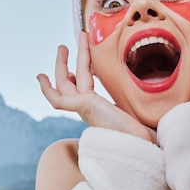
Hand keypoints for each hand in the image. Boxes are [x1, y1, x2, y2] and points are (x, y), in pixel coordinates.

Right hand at [37, 32, 156, 142]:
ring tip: (62, 45)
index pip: (83, 88)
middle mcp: (88, 109)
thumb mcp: (134, 110)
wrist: (141, 143)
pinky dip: (47, 90)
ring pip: (64, 85)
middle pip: (70, 83)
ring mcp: (85, 109)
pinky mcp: (84, 106)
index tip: (73, 68)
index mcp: (98, 110)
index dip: (77, 75)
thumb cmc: (141, 132)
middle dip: (65, 64)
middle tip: (63, 46)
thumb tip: (148, 93)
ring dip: (61, 64)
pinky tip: (41, 78)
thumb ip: (130, 102)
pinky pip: (59, 100)